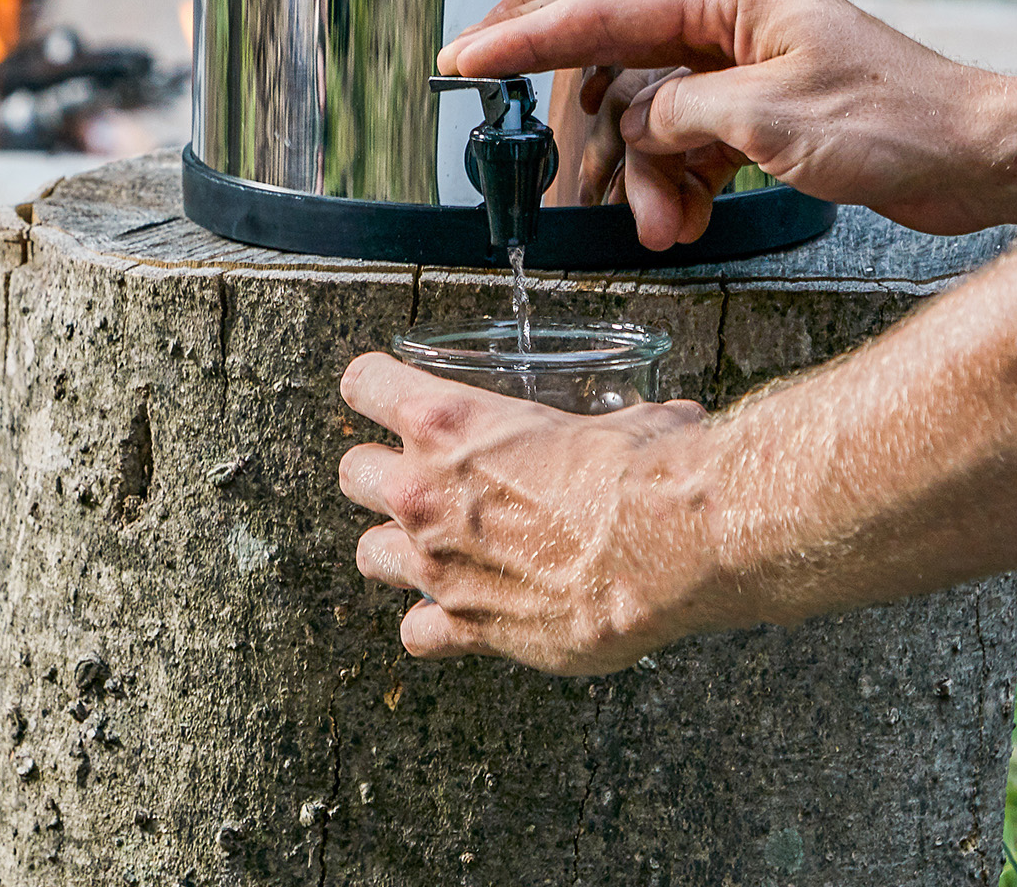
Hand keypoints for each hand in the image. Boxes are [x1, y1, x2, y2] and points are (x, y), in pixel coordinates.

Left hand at [338, 352, 708, 672]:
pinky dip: (436, 625)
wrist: (663, 545)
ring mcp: (437, 564)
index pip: (366, 385)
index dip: (378, 386)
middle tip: (417, 474)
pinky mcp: (465, 627)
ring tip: (431, 545)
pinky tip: (465, 613)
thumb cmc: (642, 469)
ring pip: (367, 554)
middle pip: (353, 472)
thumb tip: (654, 425)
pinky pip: (416, 632)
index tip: (388, 391)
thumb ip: (609, 423)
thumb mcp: (618, 418)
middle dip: (380, 472)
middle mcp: (425, 491)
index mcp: (450, 421)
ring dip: (395, 547)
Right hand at [440, 0, 1016, 242]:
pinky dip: (689, 181)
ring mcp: (749, 63)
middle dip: (617, 145)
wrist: (978, 156)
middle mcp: (734, 18)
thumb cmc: (898, 123)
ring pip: (660, 118)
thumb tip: (642, 127)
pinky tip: (695, 217)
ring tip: (674, 229)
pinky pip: (696, 140)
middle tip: (606, 201)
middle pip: (628, 72)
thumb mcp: (771, 122)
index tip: (466, 58)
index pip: (605, 10)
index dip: (527, 37)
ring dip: (657, 178)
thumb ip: (683, 117)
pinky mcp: (767, 107)